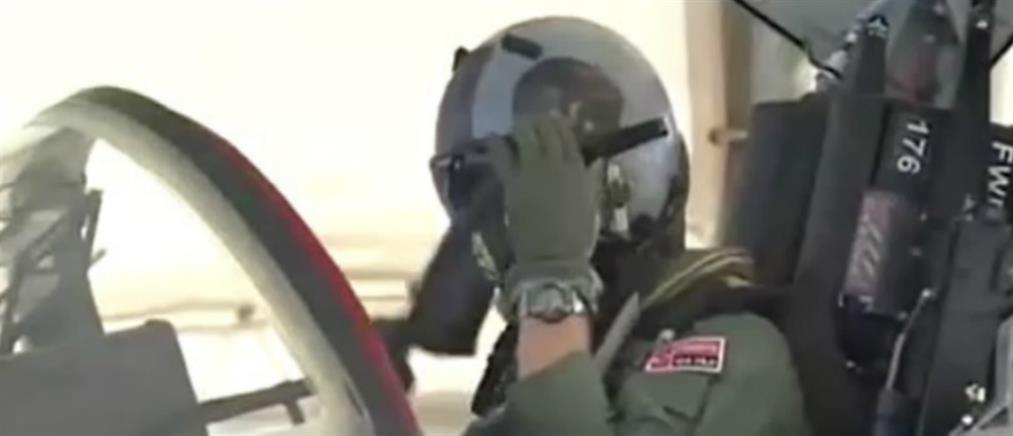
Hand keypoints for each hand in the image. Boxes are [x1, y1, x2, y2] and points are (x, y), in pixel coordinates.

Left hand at [488, 115, 599, 314]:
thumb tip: (592, 162)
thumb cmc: (577, 238)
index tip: (555, 120)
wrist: (552, 259)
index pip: (569, 138)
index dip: (561, 126)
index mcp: (580, 170)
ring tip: (519, 124)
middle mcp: (557, 164)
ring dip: (523, 127)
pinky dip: (497, 143)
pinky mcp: (513, 182)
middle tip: (534, 119)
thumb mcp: (591, 205)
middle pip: (548, 131)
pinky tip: (493, 137)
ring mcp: (533, 171)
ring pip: (527, 136)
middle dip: (541, 121)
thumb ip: (590, 180)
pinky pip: (503, 155)